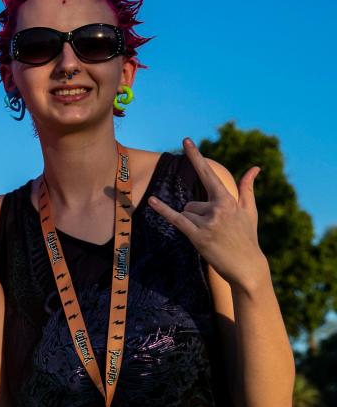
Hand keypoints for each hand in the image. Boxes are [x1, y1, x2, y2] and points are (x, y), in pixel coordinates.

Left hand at [148, 138, 266, 291]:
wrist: (247, 266)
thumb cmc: (248, 238)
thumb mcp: (250, 212)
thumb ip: (247, 188)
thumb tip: (255, 167)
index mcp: (228, 200)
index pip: (208, 173)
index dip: (195, 157)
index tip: (186, 140)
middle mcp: (218, 208)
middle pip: (191, 203)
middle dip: (197, 216)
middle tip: (215, 232)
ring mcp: (208, 222)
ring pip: (186, 214)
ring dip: (193, 226)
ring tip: (211, 238)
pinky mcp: (198, 236)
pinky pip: (176, 219)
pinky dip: (164, 210)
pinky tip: (151, 201)